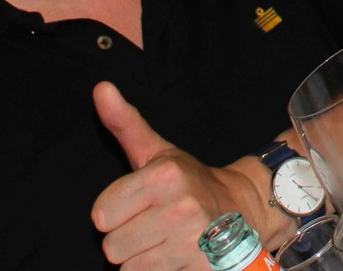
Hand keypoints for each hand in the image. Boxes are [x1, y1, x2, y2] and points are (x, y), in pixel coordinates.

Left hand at [91, 82, 268, 267]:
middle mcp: (180, 207)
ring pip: (129, 268)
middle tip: (154, 226)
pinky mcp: (200, 268)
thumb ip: (124, 123)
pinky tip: (176, 258)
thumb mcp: (158, 152)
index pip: (100, 215)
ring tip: (165, 242)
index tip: (139, 205)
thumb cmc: (189, 182)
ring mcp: (192, 241)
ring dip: (143, 260)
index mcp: (164, 175)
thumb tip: (100, 89)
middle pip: (112, 247)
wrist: (242, 209)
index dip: (115, 213)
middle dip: (128, 240)